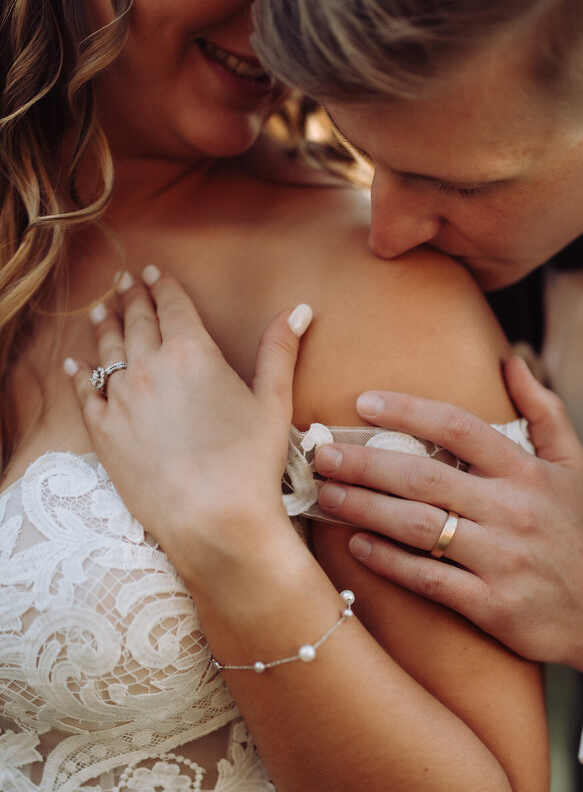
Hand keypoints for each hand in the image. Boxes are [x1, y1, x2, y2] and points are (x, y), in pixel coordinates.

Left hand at [66, 268, 312, 585]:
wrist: (212, 518)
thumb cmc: (250, 463)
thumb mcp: (273, 402)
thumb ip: (279, 350)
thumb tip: (298, 309)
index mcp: (192, 352)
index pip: (173, 305)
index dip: (164, 285)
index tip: (155, 273)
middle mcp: (149, 366)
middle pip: (137, 321)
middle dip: (133, 298)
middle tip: (128, 284)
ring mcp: (120, 398)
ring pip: (107, 350)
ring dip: (106, 325)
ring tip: (104, 311)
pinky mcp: (102, 431)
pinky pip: (84, 392)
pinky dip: (80, 373)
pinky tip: (76, 364)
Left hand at [313, 355, 582, 684]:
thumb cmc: (580, 534)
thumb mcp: (573, 465)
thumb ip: (544, 410)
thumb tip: (512, 360)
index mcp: (527, 471)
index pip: (458, 427)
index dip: (406, 410)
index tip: (362, 403)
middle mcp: (512, 510)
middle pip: (424, 476)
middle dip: (365, 461)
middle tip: (321, 452)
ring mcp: (500, 559)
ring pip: (418, 526)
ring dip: (364, 508)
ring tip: (327, 494)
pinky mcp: (491, 604)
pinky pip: (427, 578)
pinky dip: (388, 561)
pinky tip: (356, 546)